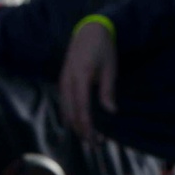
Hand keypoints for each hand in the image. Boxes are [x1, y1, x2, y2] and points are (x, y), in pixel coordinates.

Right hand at [59, 22, 117, 140]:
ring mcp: (63, 80)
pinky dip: (70, 115)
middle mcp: (68, 81)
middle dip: (82, 131)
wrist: (89, 30)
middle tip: (95, 145)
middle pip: (71, 113)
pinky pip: (64, 102)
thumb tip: (111, 111)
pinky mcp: (63, 80)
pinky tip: (77, 123)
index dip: (88, 128)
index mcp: (80, 77)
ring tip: (87, 138)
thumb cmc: (103, 48)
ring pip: (65, 109)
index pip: (82, 110)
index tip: (96, 141)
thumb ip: (108, 91)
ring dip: (75, 125)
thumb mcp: (110, 68)